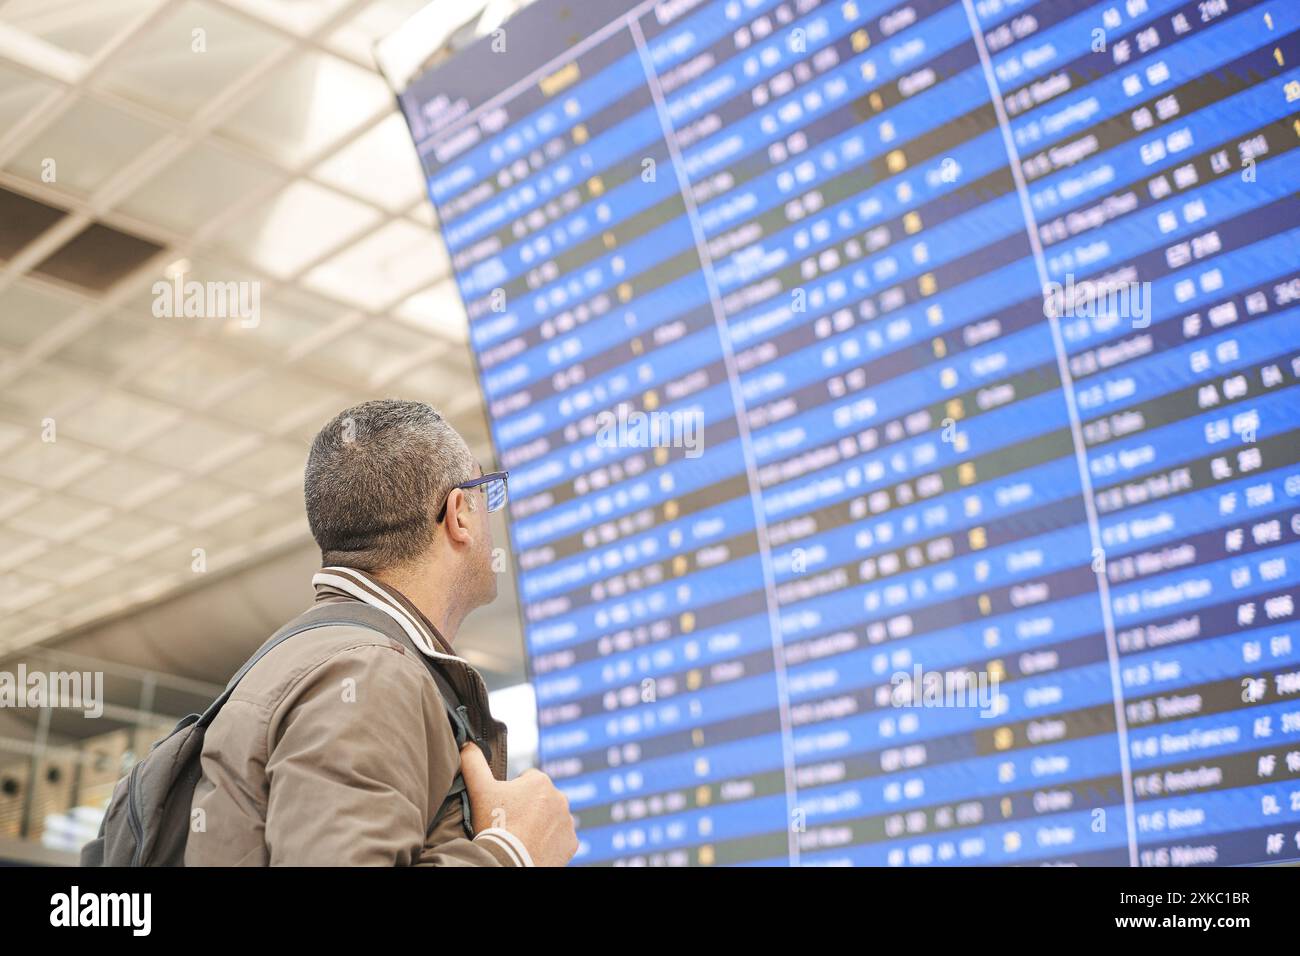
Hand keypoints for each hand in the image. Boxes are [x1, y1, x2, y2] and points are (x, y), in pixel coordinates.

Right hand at [459, 742, 577, 865]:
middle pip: (539, 800)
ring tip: (521, 837)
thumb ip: (473, 762)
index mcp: (540, 781)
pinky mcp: (571, 842)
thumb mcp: (479, 790)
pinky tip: (534, 847)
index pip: (525, 781)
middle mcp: (560, 797)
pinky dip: (550, 842)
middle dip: (528, 808)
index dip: (511, 794)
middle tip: (510, 824)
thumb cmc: (495, 824)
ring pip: (551, 818)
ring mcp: (567, 821)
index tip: (502, 808)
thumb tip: (467, 744)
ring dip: (540, 824)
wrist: (509, 861)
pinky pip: (560, 839)